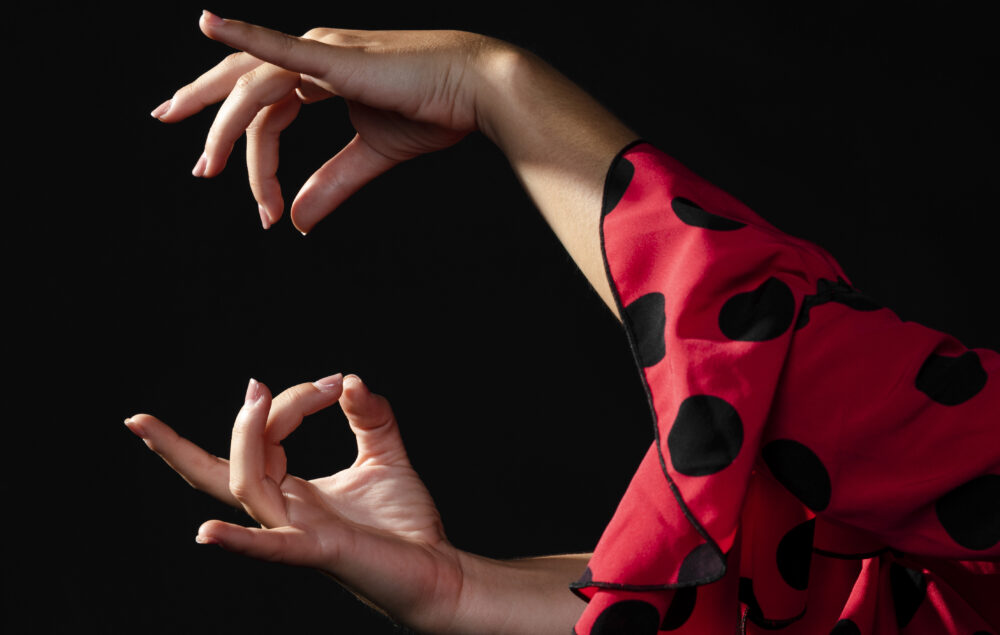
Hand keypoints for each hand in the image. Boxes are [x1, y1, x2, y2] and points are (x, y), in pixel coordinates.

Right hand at [125, 374, 463, 631]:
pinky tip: (209, 534)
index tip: (334, 383)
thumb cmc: (406, 525)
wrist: (439, 571)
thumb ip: (370, 417)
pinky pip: (274, 548)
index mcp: (293, 492)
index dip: (290, 402)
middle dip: (174, 448)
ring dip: (246, 437)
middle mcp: (285, 512)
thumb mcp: (387, 456)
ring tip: (260, 395)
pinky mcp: (322, 551)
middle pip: (221, 473)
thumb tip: (350, 380)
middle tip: (153, 415)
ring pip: (247, 486)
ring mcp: (298, 532)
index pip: (265, 438)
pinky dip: (241, 542)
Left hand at [153, 11, 496, 232]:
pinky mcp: (333, 55)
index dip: (257, 163)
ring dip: (225, 132)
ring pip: (253, 90)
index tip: (265, 210)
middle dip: (208, 121)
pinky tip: (209, 25)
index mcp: (322, 72)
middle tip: (197, 166)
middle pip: (242, 87)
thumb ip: (331, 183)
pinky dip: (242, 36)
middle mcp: (313, 52)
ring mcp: (321, 48)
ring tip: (209, 169)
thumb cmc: (435, 111)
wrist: (474, 91)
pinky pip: (278, 48)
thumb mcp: (371, 154)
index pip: (268, 114)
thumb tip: (296, 221)